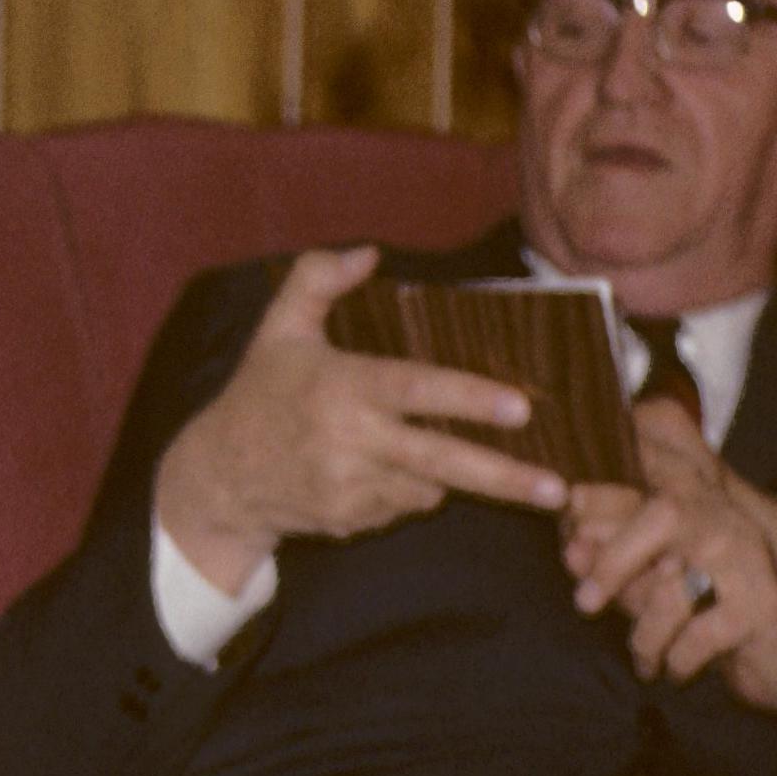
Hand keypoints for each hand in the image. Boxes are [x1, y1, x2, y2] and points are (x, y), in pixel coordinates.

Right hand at [152, 247, 571, 588]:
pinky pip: (405, 505)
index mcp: (339, 388)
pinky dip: (408, 489)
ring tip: (414, 447)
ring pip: (430, 486)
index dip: (470, 399)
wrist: (219, 480)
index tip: (522, 409)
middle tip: (557, 487)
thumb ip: (318, 280)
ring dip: (442, 472)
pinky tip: (379, 469)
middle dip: (505, 478)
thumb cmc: (258, 395)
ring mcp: (352, 490)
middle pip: (442, 462)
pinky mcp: (353, 522)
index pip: (415, 392)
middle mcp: (349, 443)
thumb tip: (369, 253)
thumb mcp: (278, 329)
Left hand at [559, 400, 776, 725]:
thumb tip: (571, 550)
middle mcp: (726, 522)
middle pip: (664, 516)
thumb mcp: (650, 587)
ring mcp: (750, 561)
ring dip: (646, 636)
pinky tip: (679, 670)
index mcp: (696, 506)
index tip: (565, 541)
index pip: (643, 486)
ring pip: (675, 590)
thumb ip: (615, 565)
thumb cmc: (704, 617)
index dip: (598, 503)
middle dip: (614, 561)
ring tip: (646, 660)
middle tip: (583, 604)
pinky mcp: (764, 608)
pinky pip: (699, 636)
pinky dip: (678, 662)